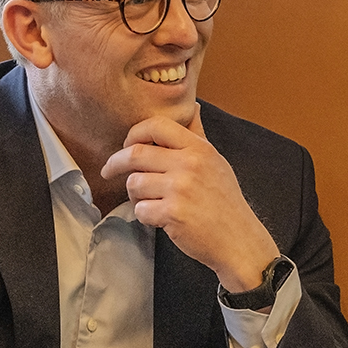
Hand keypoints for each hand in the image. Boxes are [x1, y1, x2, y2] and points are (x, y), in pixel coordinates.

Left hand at [101, 105, 278, 291]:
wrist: (239, 240)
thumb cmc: (225, 202)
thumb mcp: (216, 162)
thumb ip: (198, 135)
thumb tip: (192, 107)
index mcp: (199, 148)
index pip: (156, 126)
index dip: (134, 133)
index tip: (126, 145)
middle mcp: (189, 164)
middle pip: (135, 153)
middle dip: (115, 163)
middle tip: (109, 171)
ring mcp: (180, 189)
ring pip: (134, 183)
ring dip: (135, 195)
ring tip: (150, 202)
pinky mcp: (173, 213)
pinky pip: (140, 210)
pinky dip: (144, 216)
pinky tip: (159, 219)